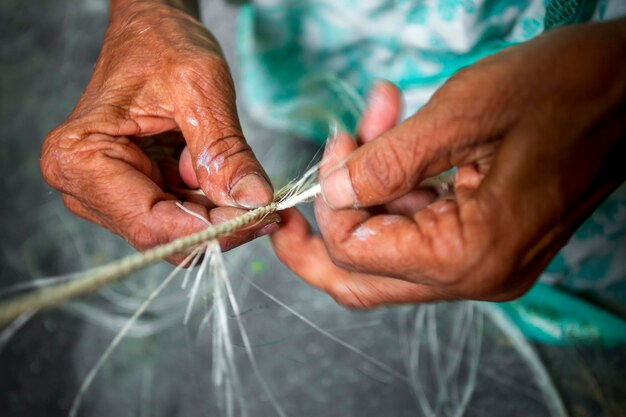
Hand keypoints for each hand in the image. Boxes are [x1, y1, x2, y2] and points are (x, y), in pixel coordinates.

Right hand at [40, 0, 276, 262]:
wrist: (151, 29)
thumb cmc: (160, 44)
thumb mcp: (200, 90)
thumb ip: (225, 152)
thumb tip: (254, 202)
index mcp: (81, 159)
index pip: (149, 222)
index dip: (208, 230)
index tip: (257, 218)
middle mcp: (85, 186)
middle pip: (161, 234)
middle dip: (218, 226)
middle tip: (266, 208)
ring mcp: (110, 193)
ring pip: (176, 231)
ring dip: (218, 217)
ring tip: (249, 185)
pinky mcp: (136, 191)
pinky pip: (181, 216)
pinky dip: (213, 206)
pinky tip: (230, 182)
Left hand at [271, 19, 625, 307]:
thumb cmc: (565, 90)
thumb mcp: (463, 113)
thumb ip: (388, 161)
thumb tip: (332, 193)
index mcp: (472, 254)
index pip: (359, 253)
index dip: (331, 200)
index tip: (340, 143)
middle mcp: (477, 275)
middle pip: (363, 282)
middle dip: (319, 238)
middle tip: (290, 206)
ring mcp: (482, 263)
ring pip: (386, 255)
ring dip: (365, 192)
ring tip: (374, 121)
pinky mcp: (484, 241)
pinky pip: (416, 231)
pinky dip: (395, 189)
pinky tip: (396, 136)